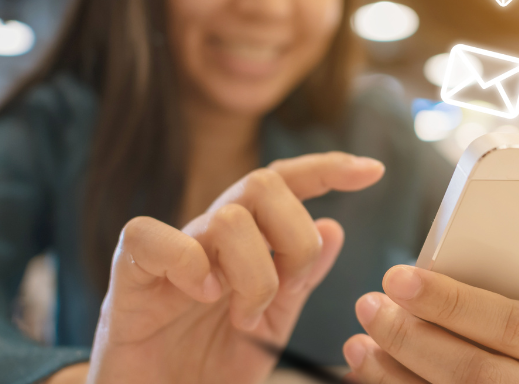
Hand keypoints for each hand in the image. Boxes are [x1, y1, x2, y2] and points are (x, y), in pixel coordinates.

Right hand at [87, 152, 384, 383]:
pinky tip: (203, 295)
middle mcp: (210, 235)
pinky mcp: (130, 275)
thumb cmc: (210, 363)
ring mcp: (171, 251)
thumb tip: (334, 227)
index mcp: (246, 242)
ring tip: (246, 318)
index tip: (373, 171)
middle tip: (290, 289)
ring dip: (253, 274)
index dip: (327, 169)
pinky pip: (151, 237)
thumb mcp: (273, 324)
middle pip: (263, 184)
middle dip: (295, 237)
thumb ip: (301, 279)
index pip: (285, 184)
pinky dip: (188, 264)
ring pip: (227, 217)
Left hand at [343, 266, 518, 383]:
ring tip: (359, 339)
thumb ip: (497, 268)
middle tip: (369, 305)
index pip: (510, 323)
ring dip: (391, 370)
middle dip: (410, 338)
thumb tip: (440, 242)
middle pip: (472, 372)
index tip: (399, 278)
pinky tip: (368, 364)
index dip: (450, 302)